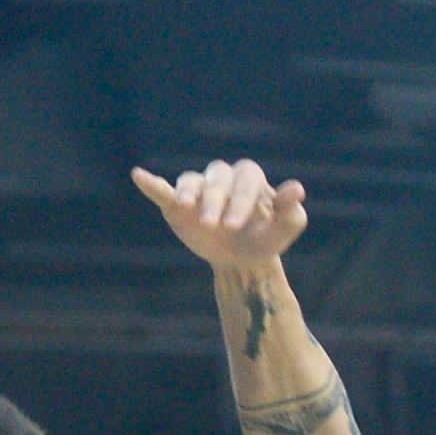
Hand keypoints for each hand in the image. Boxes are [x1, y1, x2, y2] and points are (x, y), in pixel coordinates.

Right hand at [132, 159, 308, 272]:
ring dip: (189, 193)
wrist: (242, 258)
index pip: (244, 180)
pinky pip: (163, 190)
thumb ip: (291, 212)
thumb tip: (297, 189)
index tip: (236, 225)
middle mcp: (223, 178)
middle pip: (217, 180)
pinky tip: (138, 176)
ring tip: (187, 208)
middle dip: (216, 201)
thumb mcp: (283, 230)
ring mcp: (199, 189)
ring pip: (192, 182)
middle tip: (215, 226)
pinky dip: (151, 183)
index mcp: (249, 179)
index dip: (240, 200)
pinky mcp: (177, 204)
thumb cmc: (265, 239)